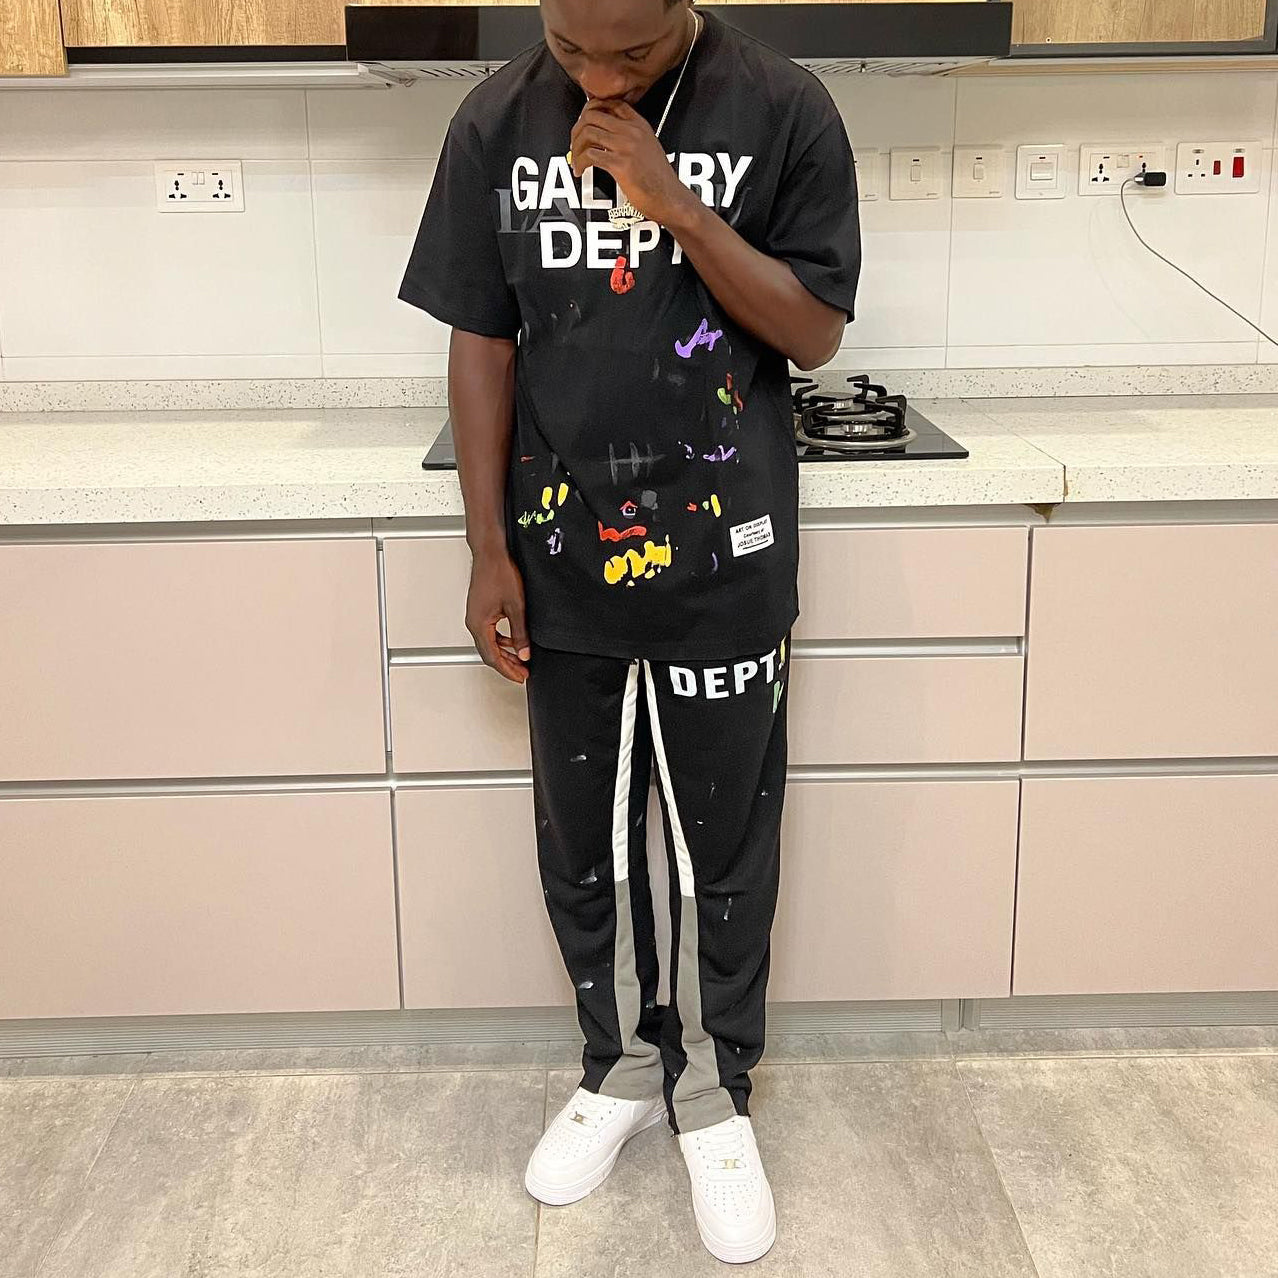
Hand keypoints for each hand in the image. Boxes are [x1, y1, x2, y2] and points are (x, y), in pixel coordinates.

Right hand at [466, 550, 530, 683]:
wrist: (491, 554)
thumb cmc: (499, 573)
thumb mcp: (516, 606)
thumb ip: (520, 633)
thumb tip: (524, 652)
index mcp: (479, 624)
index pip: (492, 657)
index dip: (508, 670)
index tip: (519, 677)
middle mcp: (473, 622)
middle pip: (489, 653)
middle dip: (507, 665)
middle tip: (522, 672)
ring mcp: (475, 616)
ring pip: (489, 644)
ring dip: (505, 654)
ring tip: (520, 659)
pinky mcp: (479, 610)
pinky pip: (489, 633)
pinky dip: (501, 641)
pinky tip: (513, 641)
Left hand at [570, 99, 695, 227]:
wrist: (670, 198)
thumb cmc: (659, 180)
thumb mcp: (649, 148)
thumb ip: (632, 137)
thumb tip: (608, 137)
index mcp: (640, 125)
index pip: (610, 103)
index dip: (591, 110)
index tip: (583, 124)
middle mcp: (632, 131)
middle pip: (593, 115)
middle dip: (577, 130)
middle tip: (575, 144)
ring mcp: (626, 146)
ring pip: (588, 133)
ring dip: (576, 147)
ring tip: (576, 160)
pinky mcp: (620, 164)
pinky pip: (590, 155)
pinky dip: (580, 163)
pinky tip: (580, 170)